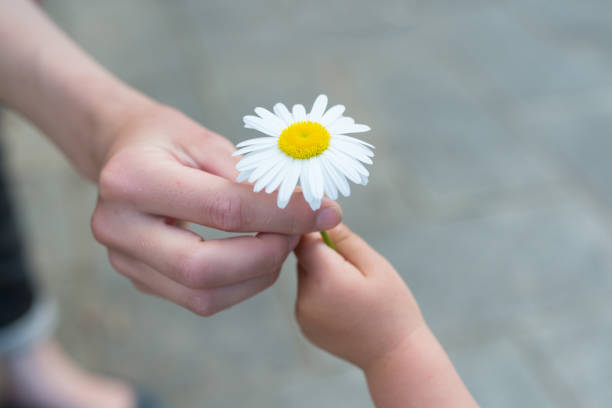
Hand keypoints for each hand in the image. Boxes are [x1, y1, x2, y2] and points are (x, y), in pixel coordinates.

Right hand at [91, 104, 342, 315]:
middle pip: (204, 269)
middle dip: (266, 256)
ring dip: (257, 276)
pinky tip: (256, 257)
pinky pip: (199, 300)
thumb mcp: (206, 140)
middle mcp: (118, 227)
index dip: (282, 214)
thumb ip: (251, 177)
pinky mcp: (139, 279)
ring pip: (203, 296)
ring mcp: (124, 260)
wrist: (121, 154)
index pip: (223, 208)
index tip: (326, 211)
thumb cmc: (167, 140)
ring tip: (280, 242)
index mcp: (132, 180)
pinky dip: (240, 284)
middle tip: (298, 235)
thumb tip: (308, 209)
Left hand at [294, 224, 423, 369]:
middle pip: (303, 258)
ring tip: (351, 288)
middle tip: (352, 266)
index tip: (334, 232)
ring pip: (304, 277)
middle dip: (323, 254)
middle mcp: (306, 298)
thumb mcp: (375, 265)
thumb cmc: (392, 307)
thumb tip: (322, 219)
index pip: (305, 241)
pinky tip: (344, 303)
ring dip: (320, 273)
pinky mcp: (304, 326)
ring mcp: (302, 315)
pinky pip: (306, 296)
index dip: (318, 232)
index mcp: (325, 279)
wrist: (394, 356)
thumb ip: (345, 240)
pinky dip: (320, 293)